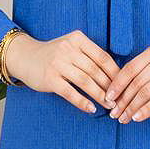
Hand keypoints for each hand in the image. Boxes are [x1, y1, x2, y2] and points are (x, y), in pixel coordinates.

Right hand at [4, 29, 118, 114]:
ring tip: (109, 106)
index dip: (115, 73)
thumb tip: (115, 74)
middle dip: (110, 87)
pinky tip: (91, 109)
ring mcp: (58, 64)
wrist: (24, 57)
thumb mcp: (71, 46)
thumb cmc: (53, 55)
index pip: (102, 57)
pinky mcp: (50, 78)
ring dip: (99, 96)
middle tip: (119, 99)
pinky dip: (82, 102)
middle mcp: (68, 49)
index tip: (124, 85)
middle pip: (96, 70)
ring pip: (85, 82)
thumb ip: (89, 55)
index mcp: (77, 39)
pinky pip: (70, 92)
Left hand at [106, 43, 149, 122]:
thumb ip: (146, 69)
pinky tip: (137, 118)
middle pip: (134, 83)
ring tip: (123, 119)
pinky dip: (145, 110)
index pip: (129, 69)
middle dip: (121, 100)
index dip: (116, 85)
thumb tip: (122, 87)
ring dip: (131, 108)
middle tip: (113, 113)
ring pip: (144, 93)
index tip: (108, 99)